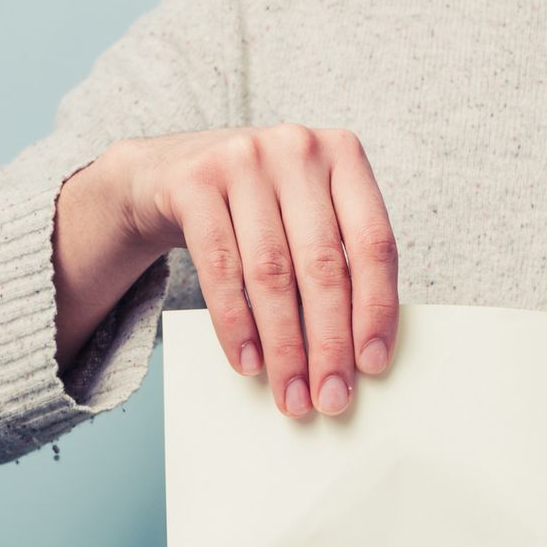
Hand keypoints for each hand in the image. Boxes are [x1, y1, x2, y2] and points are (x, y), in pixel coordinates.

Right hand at [110, 125, 398, 417]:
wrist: (169, 172)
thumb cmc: (258, 207)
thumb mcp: (306, 213)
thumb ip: (335, 260)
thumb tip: (357, 353)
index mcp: (344, 155)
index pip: (373, 243)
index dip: (376, 310)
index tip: (373, 364)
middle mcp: (297, 149)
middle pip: (322, 265)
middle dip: (328, 343)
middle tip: (330, 397)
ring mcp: (243, 159)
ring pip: (271, 273)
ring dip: (283, 346)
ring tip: (290, 393)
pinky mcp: (194, 182)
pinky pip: (219, 268)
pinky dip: (236, 324)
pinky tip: (248, 362)